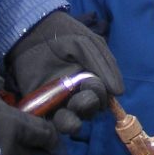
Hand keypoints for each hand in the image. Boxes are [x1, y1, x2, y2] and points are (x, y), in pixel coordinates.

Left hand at [6, 11, 124, 133]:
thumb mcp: (88, 43)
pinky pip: (47, 121)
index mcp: (90, 80)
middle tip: (82, 97)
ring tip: (71, 116)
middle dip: (88, 107)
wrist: (33, 28)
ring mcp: (57, 100)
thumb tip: (119, 93)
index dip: (101, 96)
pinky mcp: (38, 103)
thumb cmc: (64, 33)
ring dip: (72, 122)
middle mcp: (76, 93)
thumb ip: (104, 65)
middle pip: (87, 111)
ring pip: (69, 120)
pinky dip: (52, 126)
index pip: (101, 97)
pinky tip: (54, 119)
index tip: (95, 86)